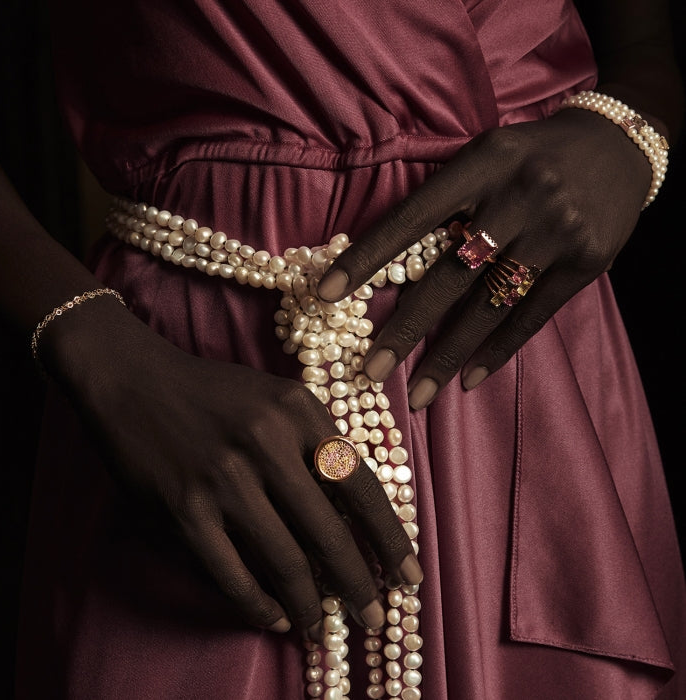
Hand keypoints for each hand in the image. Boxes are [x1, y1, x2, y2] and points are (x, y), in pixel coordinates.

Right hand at [45, 302, 421, 638]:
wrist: (136, 381)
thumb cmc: (216, 392)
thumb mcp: (280, 397)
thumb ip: (319, 442)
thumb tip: (353, 512)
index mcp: (298, 412)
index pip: (360, 486)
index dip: (389, 538)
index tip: (409, 574)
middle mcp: (265, 443)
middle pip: (328, 533)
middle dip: (358, 585)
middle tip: (373, 618)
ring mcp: (223, 479)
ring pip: (283, 561)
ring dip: (309, 605)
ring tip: (321, 625)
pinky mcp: (183, 509)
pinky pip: (231, 574)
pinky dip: (257, 605)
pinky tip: (275, 616)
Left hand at [317, 107, 652, 407]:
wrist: (619, 143)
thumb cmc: (532, 154)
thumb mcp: (484, 156)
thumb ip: (444, 202)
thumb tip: (392, 264)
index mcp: (483, 164)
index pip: (411, 219)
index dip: (366, 259)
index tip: (326, 295)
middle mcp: (520, 196)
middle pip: (450, 275)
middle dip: (406, 328)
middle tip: (371, 369)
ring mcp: (557, 232)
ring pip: (490, 307)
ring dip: (448, 356)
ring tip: (418, 393)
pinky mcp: (586, 263)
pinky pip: (532, 317)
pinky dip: (497, 352)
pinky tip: (469, 380)